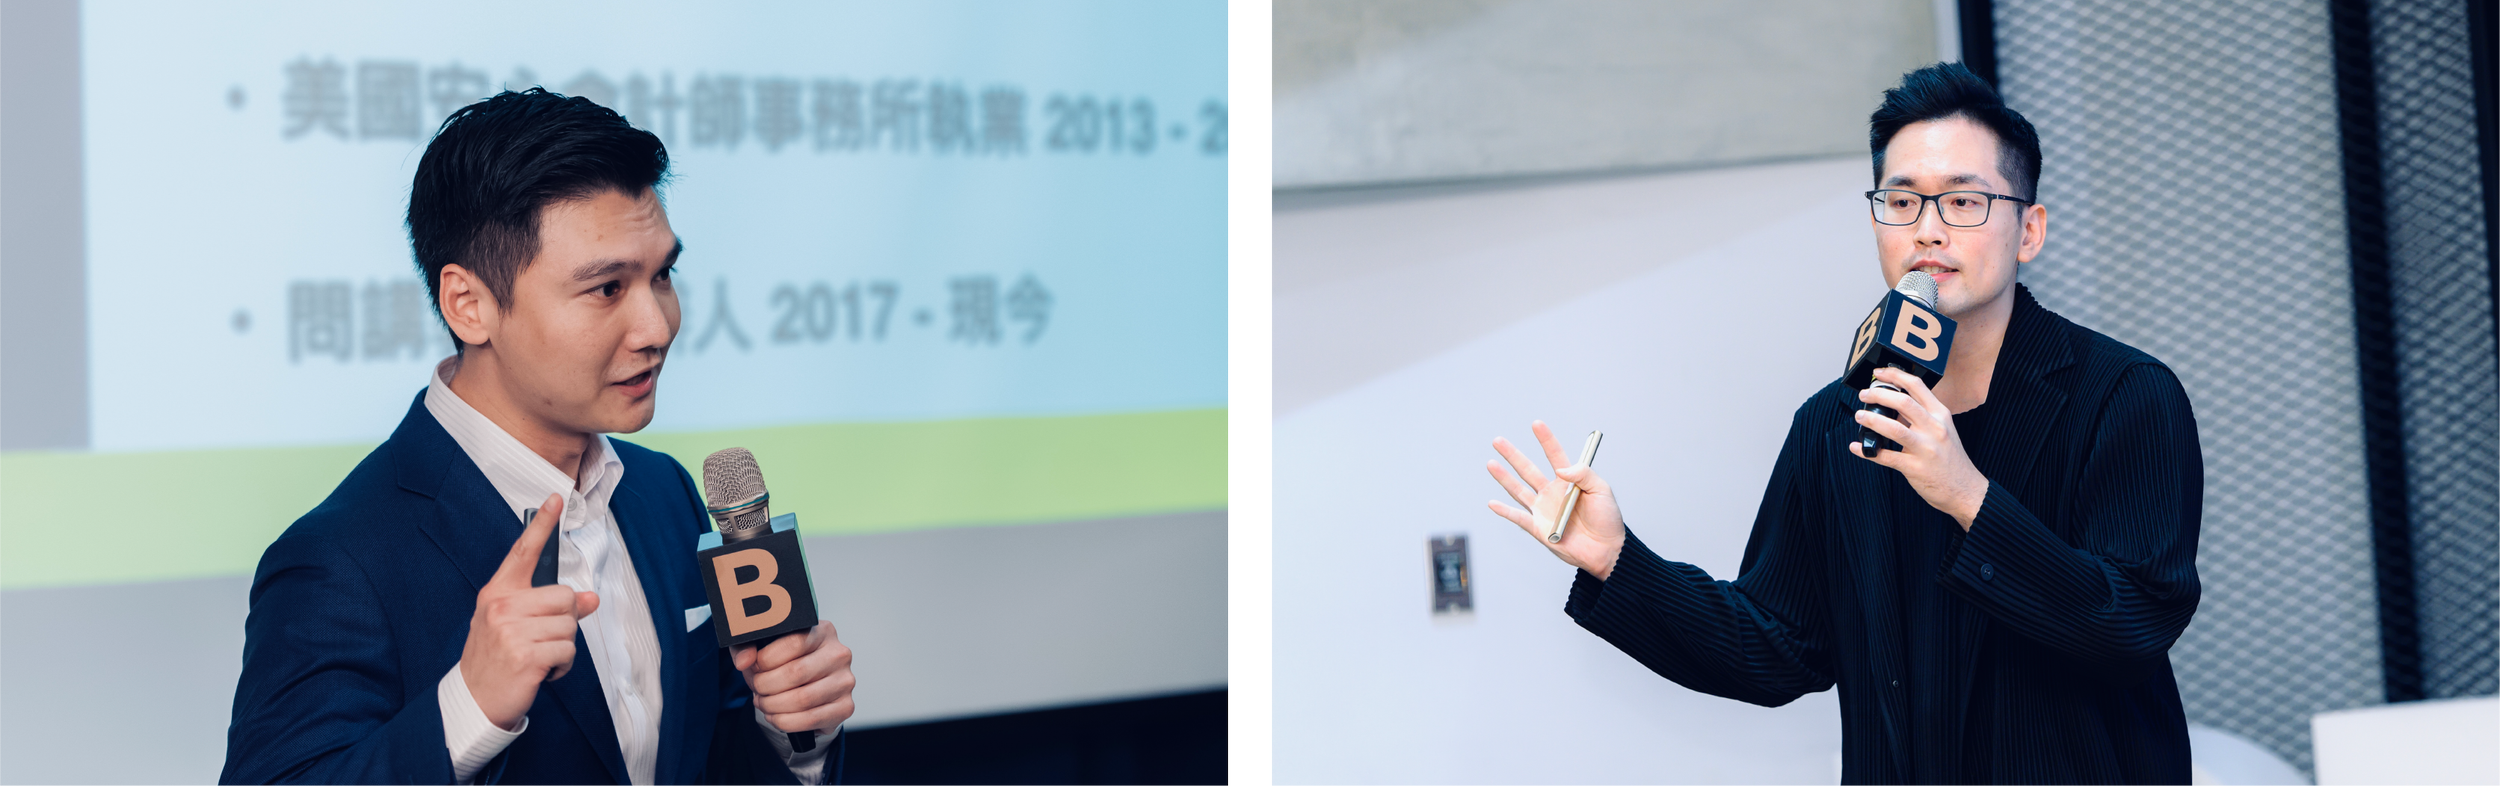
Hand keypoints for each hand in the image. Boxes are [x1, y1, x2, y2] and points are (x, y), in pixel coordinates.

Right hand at [460, 494, 599, 730]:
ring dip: (562, 646)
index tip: (557, 498)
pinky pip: (568, 651)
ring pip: (570, 624)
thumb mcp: (515, 625)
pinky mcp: (526, 655)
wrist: (474, 699)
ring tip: (537, 657)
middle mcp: (502, 606)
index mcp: (497, 593)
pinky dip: (562, 666)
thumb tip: (591, 598)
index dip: (542, 525)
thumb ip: (549, 607)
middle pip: (564, 596)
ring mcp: (512, 631)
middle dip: (563, 621)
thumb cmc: (496, 657)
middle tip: (539, 640)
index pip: (523, 553)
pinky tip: (541, 672)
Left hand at [734, 621, 855, 736]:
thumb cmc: (787, 663)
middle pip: (796, 673)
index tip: (754, 667)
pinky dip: (785, 721)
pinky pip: (810, 719)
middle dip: (766, 685)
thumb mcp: (763, 647)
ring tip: (763, 702)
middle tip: (756, 688)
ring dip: (773, 706)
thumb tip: (744, 660)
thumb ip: (747, 647)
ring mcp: (845, 681)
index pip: (793, 642)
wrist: (808, 687)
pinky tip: (775, 715)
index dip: (766, 659)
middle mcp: (839, 654)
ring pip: (802, 699)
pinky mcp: (845, 707)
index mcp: (822, 631)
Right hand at [1486, 420, 1626, 579]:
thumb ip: (1583, 474)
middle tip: (1498, 441)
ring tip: (1491, 463)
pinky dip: (1505, 511)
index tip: (1537, 424)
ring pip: (1518, 490)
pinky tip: (1492, 503)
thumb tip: (1561, 468)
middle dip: (1513, 455)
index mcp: (1568, 482)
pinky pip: (1518, 518)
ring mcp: (1543, 510)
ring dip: (1504, 477)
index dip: (1545, 440)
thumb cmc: (1607, 520)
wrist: (1606, 550)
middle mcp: (1552, 493)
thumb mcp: (1602, 490)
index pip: (1554, 455)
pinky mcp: (1539, 528)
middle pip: (1528, 470)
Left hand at [1852, 367, 1989, 528]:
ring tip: (1860, 417)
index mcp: (1940, 415)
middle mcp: (1934, 429)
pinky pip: (1886, 457)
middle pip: (1903, 403)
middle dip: (1878, 395)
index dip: (1895, 376)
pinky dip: (1868, 451)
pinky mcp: (1915, 468)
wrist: (1964, 489)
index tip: (1879, 373)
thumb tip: (1892, 404)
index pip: (1917, 386)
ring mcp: (1925, 449)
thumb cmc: (1950, 458)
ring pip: (1894, 428)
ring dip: (1872, 420)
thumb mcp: (1942, 430)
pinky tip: (1857, 447)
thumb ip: (1920, 416)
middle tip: (1864, 395)